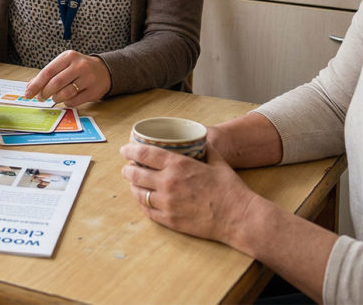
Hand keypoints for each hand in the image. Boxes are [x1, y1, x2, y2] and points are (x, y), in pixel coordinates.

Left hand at [23, 50, 110, 105]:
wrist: (103, 71)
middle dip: (44, 93)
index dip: (36, 84)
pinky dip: (67, 102)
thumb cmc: (78, 68)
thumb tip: (30, 87)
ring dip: (56, 98)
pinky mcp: (93, 91)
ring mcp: (88, 78)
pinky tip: (67, 99)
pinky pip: (74, 101)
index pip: (48, 71)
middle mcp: (79, 66)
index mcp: (68, 56)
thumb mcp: (64, 65)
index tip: (28, 93)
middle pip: (56, 83)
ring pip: (65, 93)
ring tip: (54, 97)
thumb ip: (48, 75)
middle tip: (40, 98)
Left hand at [118, 141, 256, 243]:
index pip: (144, 154)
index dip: (130, 151)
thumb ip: (205, 149)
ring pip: (138, 193)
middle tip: (126, 167)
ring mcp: (167, 203)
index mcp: (178, 165)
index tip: (124, 150)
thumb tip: (200, 142)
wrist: (238, 217)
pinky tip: (144, 200)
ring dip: (132, 187)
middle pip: (135, 174)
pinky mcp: (170, 220)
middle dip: (127, 169)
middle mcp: (168, 183)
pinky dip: (143, 204)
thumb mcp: (217, 161)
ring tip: (133, 184)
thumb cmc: (230, 189)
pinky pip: (147, 211)